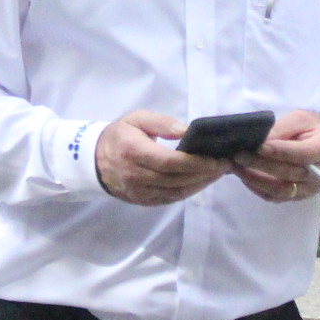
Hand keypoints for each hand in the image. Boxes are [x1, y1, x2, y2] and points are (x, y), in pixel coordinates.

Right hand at [95, 110, 230, 205]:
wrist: (94, 160)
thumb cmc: (119, 135)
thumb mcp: (136, 119)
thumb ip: (161, 123)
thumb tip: (186, 131)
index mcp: (133, 151)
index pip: (170, 162)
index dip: (196, 162)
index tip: (217, 158)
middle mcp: (135, 175)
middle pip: (176, 179)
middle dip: (205, 173)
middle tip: (225, 164)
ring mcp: (139, 191)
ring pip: (176, 192)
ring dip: (201, 184)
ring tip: (218, 173)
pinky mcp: (143, 201)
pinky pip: (170, 199)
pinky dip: (189, 191)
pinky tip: (201, 182)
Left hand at [232, 110, 319, 202]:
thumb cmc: (312, 128)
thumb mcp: (300, 119)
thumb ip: (281, 128)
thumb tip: (259, 141)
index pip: (301, 154)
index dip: (278, 152)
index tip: (258, 146)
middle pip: (287, 173)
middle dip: (260, 164)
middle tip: (238, 155)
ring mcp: (308, 190)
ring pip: (279, 190)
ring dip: (254, 179)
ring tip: (234, 166)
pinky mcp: (297, 197)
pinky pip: (274, 197)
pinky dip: (256, 188)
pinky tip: (243, 176)